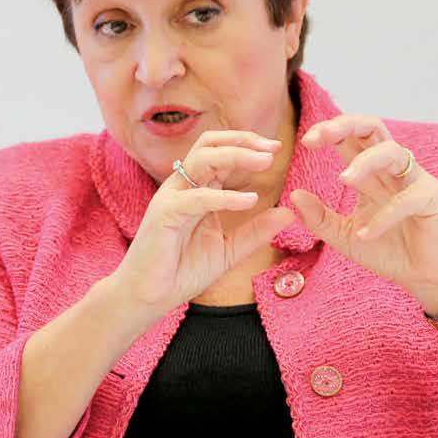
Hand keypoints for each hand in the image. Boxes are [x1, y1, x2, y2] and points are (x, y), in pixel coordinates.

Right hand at [111, 130, 295, 319]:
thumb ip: (255, 231)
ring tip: (265, 163)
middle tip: (272, 148)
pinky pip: (197, 197)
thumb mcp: (228, 249)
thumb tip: (288, 213)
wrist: (149, 297)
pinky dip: (225, 196)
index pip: (219, 151)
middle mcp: (183, 185)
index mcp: (197, 188)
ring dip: (236, 156)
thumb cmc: (183, 270)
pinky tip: (249, 200)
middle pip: (209, 144)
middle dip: (242, 140)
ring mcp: (172, 196)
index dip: (247, 144)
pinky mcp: (165, 214)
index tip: (275, 148)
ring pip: (202, 159)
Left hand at [288, 113, 437, 311]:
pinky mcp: (433, 199)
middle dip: (347, 125)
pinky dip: (383, 217)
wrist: (426, 279)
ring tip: (343, 179)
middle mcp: (393, 169)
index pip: (350, 137)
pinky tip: (365, 234)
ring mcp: (415, 180)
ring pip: (392, 152)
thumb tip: (293, 194)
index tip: (306, 141)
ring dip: (365, 162)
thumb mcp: (344, 236)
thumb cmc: (387, 251)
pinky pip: (406, 200)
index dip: (329, 131)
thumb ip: (319, 218)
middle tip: (322, 135)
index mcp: (371, 171)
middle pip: (373, 127)